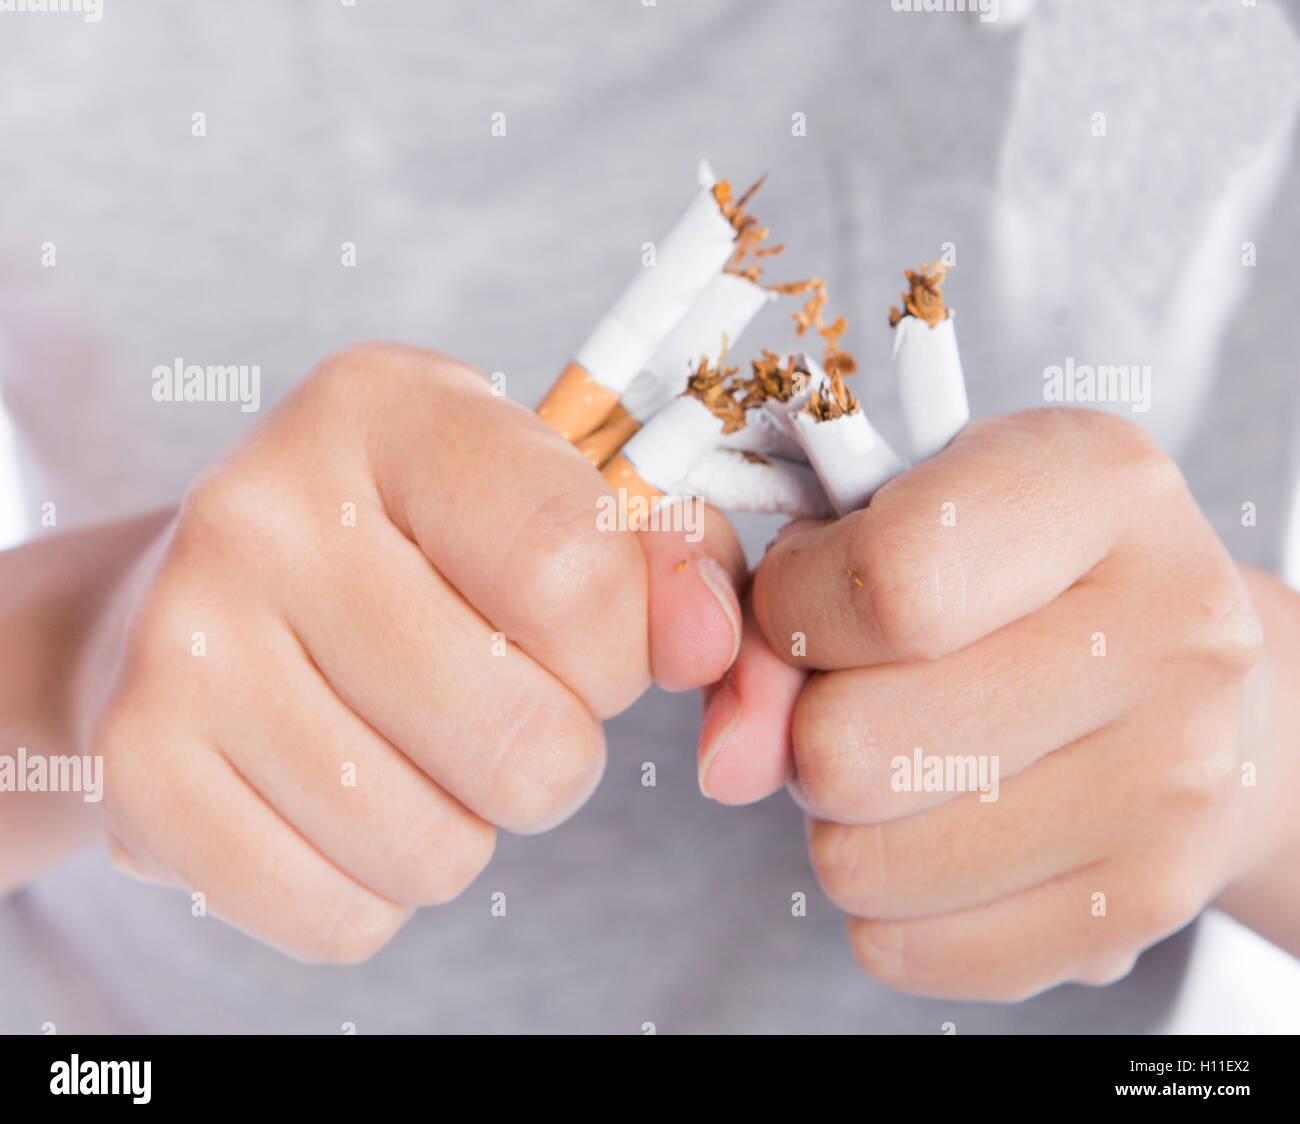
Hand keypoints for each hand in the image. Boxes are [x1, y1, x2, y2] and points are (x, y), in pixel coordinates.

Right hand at [74, 343, 744, 961]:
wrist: (175, 603)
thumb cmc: (398, 555)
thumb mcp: (535, 501)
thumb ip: (659, 558)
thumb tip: (709, 640)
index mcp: (391, 411)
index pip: (580, 574)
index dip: (619, 649)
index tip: (581, 642)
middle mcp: (268, 508)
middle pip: (529, 738)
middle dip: (551, 755)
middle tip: (495, 706)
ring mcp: (186, 640)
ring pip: (439, 851)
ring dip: (460, 827)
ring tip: (407, 748)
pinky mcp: (136, 768)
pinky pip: (342, 918)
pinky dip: (374, 891)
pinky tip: (340, 802)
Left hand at [700, 408, 1298, 999]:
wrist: (1173, 679)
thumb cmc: (1009, 582)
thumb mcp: (892, 526)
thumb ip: (776, 615)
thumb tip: (727, 764)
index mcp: (1100, 487)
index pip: (892, 582)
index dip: (797, 610)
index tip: (805, 607)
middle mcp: (1170, 630)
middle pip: (855, 746)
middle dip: (811, 730)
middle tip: (862, 697)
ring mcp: (1173, 780)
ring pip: (864, 861)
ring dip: (844, 820)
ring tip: (912, 758)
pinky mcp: (1143, 902)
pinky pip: (907, 945)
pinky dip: (888, 900)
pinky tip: (942, 829)